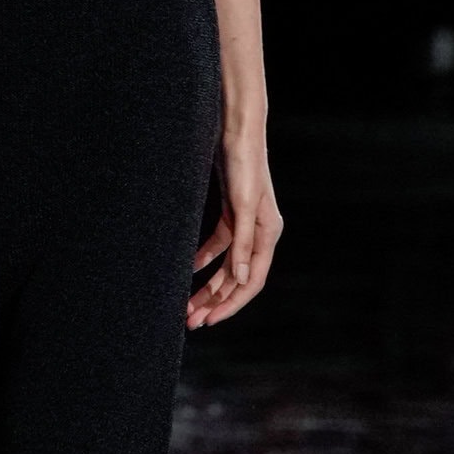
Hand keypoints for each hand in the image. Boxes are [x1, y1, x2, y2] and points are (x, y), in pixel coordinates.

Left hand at [186, 128, 281, 329]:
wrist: (237, 131)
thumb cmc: (244, 164)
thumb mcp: (242, 206)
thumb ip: (242, 244)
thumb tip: (239, 280)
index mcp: (267, 235)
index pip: (250, 282)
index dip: (230, 304)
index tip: (209, 320)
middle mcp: (259, 234)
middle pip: (236, 279)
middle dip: (214, 302)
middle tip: (190, 322)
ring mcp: (245, 225)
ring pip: (226, 267)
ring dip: (207, 286)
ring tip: (186, 305)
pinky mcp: (231, 214)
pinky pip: (218, 246)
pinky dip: (203, 260)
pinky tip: (188, 270)